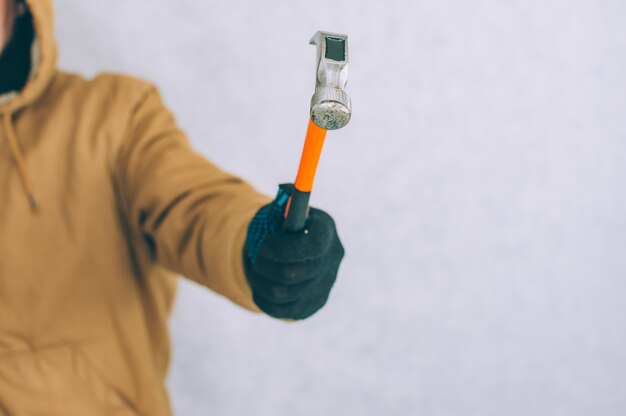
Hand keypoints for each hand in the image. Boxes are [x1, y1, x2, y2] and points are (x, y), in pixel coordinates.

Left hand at [244, 184, 343, 319]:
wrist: (287, 257)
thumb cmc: (282, 228)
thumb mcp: (281, 210)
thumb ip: (284, 200)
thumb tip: (285, 188)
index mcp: (327, 230)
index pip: (316, 243)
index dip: (287, 248)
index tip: (267, 244)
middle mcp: (331, 260)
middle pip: (294, 273)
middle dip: (266, 265)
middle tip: (258, 257)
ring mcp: (324, 286)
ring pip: (282, 292)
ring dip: (261, 280)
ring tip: (258, 269)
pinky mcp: (311, 306)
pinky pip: (279, 309)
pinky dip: (262, 296)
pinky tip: (262, 285)